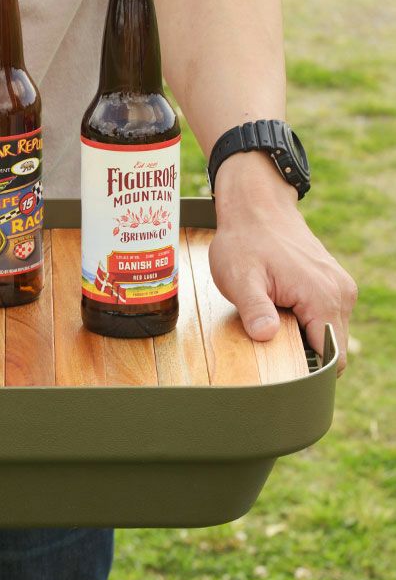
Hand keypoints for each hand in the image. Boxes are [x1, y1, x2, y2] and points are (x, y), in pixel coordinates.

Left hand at [209, 153, 356, 374]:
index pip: (332, 358)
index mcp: (322, 297)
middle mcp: (340, 294)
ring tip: (271, 318)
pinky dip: (304, 320)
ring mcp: (339, 287)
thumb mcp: (240, 277)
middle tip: (268, 339)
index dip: (308, 371)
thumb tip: (266, 337)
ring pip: (328, 333)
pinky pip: (324, 316)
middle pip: (332, 349)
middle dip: (303, 353)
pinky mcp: (331, 283)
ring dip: (302, 335)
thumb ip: (254, 309)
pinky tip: (279, 307)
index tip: (280, 367)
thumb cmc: (245, 241)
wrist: (256, 207)